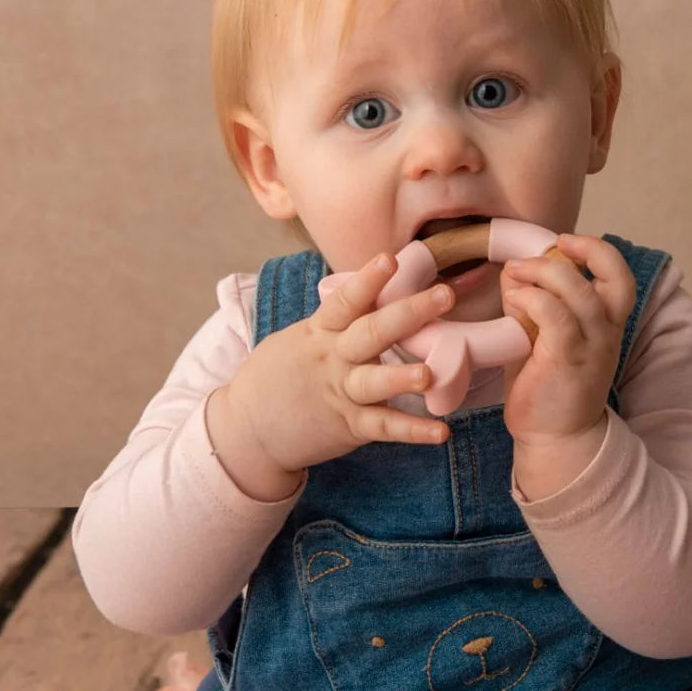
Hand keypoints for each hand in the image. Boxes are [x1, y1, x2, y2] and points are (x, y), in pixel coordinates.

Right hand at [217, 253, 454, 490]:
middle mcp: (333, 359)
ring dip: (402, 378)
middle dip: (409, 312)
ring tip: (429, 374)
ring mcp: (340, 393)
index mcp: (320, 332)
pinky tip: (441, 431)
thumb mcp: (299, 339)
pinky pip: (383, 427)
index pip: (345, 301)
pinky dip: (413, 430)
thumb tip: (368, 291)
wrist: (247, 429)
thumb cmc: (277, 376)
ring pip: (375, 382)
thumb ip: (334, 321)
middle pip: (371, 332)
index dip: (367, 280)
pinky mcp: (348, 427)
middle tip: (444, 295)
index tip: (389, 259)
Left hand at [499, 234, 635, 450]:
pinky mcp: (567, 362)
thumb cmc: (547, 384)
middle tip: (550, 246)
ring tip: (516, 272)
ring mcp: (590, 347)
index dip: (597, 250)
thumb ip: (534, 303)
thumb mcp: (543, 335)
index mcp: (606, 322)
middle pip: (616, 277)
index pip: (619, 275)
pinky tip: (514, 299)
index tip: (564, 242)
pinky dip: (534, 299)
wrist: (556, 438)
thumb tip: (514, 272)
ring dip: (545, 273)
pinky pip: (556, 318)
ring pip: (581, 293)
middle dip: (586, 249)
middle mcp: (607, 332)